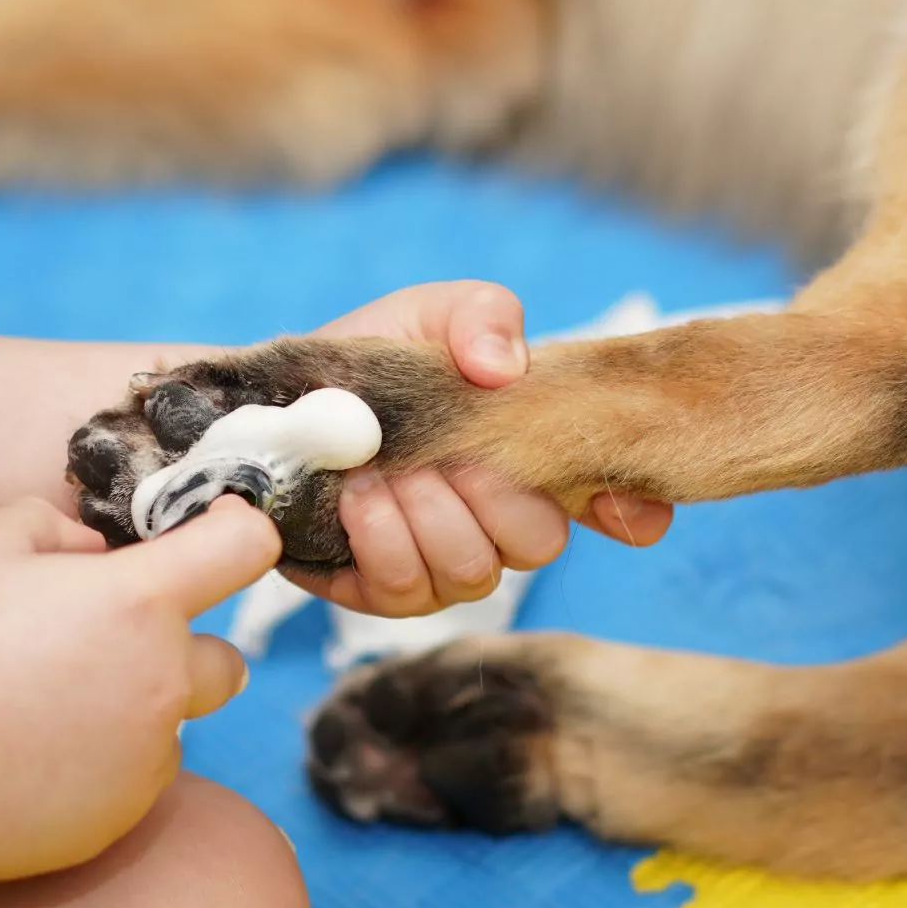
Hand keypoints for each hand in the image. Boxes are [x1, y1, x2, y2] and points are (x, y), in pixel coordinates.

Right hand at [0, 496, 277, 882]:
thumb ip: (55, 527)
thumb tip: (93, 550)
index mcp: (142, 601)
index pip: (247, 547)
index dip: (239, 530)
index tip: (216, 529)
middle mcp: (166, 677)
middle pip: (226, 658)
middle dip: (185, 648)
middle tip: (111, 646)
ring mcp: (152, 751)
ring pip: (172, 722)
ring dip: (136, 708)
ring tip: (49, 707)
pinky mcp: (126, 810)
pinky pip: (137, 775)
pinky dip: (105, 761)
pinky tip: (38, 755)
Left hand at [310, 281, 673, 616]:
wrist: (276, 404)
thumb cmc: (371, 363)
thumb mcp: (429, 314)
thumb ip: (482, 317)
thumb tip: (503, 366)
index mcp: (538, 459)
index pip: (623, 505)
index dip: (631, 509)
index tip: (606, 499)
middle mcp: (506, 523)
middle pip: (540, 543)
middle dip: (487, 493)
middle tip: (438, 453)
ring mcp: (451, 564)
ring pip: (475, 572)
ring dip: (424, 514)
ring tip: (378, 470)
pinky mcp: (388, 593)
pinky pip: (408, 592)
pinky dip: (382, 538)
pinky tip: (354, 496)